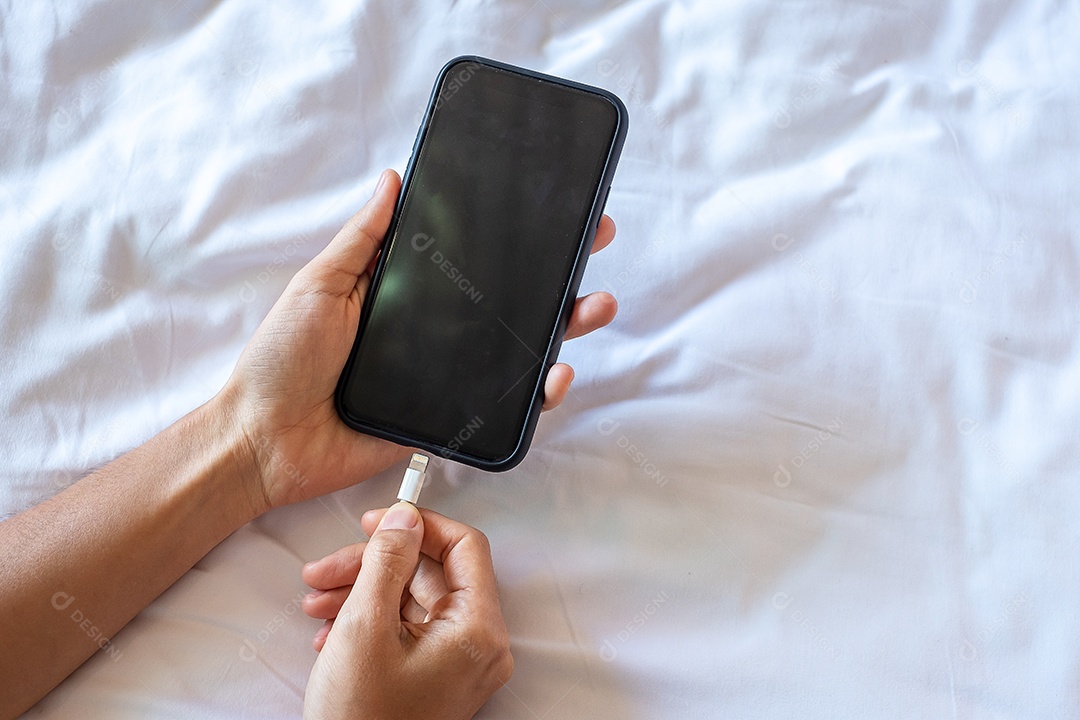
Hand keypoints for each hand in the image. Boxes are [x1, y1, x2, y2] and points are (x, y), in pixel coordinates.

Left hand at [225, 169, 617, 511]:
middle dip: (556, 273)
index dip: (510, 235)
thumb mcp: (319, 285)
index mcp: (403, 292)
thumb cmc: (281, 359)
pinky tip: (556, 375)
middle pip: (507, 300)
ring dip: (564, 328)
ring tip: (595, 305)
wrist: (266, 440)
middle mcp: (432, 330)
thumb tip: (394, 178)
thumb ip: (362, 239)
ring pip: (516, 350)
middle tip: (594, 241)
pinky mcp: (447, 418)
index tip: (550, 208)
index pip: (469, 257)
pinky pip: (501, 406)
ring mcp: (444, 375)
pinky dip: (536, 394)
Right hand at [301, 503, 512, 719]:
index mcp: (478, 631)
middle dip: (373, 565)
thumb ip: (387, 562)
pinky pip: (408, 630)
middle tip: (327, 568)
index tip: (381, 521)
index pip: (465, 547)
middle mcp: (477, 646)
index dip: (420, 526)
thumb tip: (403, 519)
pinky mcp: (434, 677)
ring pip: (412, 602)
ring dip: (362, 592)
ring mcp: (457, 664)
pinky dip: (369, 621)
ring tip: (317, 603)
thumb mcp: (365, 626)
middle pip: (431, 575)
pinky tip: (329, 629)